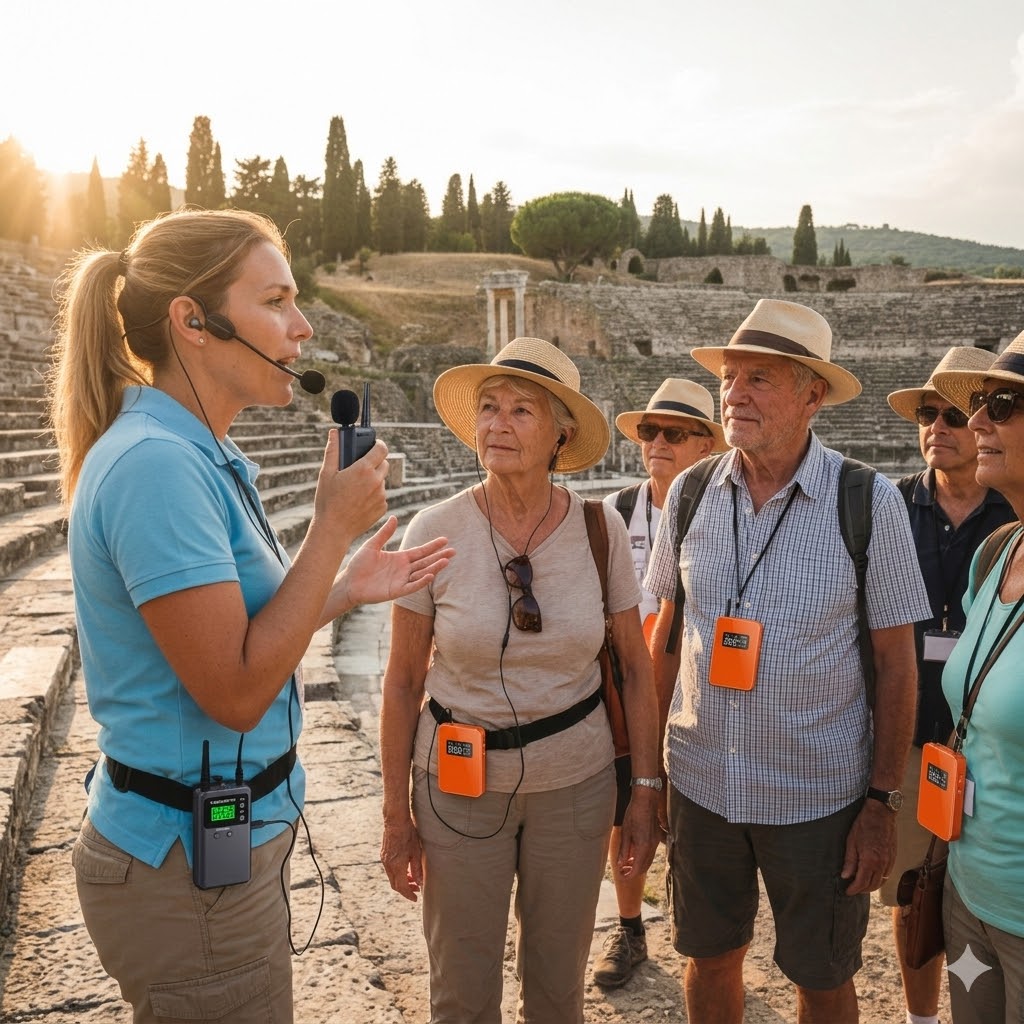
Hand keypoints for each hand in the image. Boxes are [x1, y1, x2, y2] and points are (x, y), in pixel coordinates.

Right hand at [315, 435, 389, 549]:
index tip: (374, 445)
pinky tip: (358, 500)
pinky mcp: (382, 508)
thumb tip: (334, 433)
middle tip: (360, 468)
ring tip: (355, 488)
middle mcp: (376, 481)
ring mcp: (381, 495)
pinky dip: (373, 495)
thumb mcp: (326, 474)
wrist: (334, 529)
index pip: (382, 449)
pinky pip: (381, 495)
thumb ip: (332, 451)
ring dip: (373, 480)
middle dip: (375, 462)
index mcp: (363, 469)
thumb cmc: (327, 501)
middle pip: (384, 463)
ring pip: (382, 481)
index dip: (378, 444)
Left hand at [335, 516, 453, 610]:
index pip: (420, 551)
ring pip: (422, 573)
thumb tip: (393, 517)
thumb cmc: (358, 565)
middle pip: (425, 562)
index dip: (432, 546)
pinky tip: (430, 575)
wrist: (349, 583)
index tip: (445, 540)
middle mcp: (403, 569)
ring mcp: (401, 581)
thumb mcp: (372, 546)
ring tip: (446, 561)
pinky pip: (411, 586)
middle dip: (439, 557)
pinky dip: (421, 582)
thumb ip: (384, 534)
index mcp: (400, 558)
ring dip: (434, 568)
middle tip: (454, 551)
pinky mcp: (396, 591)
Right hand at [381, 816, 423, 901]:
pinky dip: (397, 873)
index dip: (408, 894)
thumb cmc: (408, 834)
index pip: (402, 887)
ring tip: (412, 879)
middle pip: (395, 885)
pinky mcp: (384, 855)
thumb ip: (417, 870)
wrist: (395, 820)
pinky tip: (405, 869)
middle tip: (416, 889)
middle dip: (405, 889)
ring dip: (401, 881)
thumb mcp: (416, 852)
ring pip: (392, 877)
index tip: (415, 898)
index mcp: (397, 866)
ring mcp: (384, 860)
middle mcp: (388, 865)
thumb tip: (420, 883)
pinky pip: (390, 870)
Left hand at [616, 787, 659, 877]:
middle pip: (644, 867)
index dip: (629, 875)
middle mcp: (652, 847)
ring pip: (648, 860)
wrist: (646, 800)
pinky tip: (634, 854)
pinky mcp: (656, 837)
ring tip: (627, 864)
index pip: (637, 869)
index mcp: (643, 847)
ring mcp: (656, 842)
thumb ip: (624, 850)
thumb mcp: (625, 832)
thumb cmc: (634, 814)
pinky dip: (643, 857)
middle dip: (634, 872)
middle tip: (623, 872)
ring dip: (638, 865)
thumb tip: (621, 864)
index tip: (621, 876)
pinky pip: (650, 852)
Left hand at [840, 801, 895, 893]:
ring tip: (861, 885)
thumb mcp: (851, 841)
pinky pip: (887, 874)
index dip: (854, 889)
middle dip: (862, 890)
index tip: (847, 891)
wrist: (882, 813)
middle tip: (853, 889)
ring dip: (871, 886)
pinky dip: (879, 879)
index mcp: (870, 861)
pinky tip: (872, 876)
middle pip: (873, 885)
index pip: (862, 882)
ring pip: (882, 881)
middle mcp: (882, 864)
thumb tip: (845, 876)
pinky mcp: (893, 857)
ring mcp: (890, 861)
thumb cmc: (864, 825)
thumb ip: (849, 861)